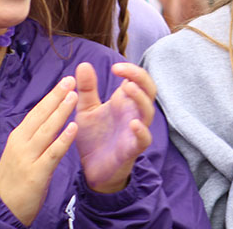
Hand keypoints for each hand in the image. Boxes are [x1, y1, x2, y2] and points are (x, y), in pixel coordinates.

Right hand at [0, 76, 78, 225]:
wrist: (1, 209)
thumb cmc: (13, 181)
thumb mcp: (19, 153)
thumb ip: (32, 137)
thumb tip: (47, 118)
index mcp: (18, 137)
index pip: (37, 111)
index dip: (51, 96)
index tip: (64, 81)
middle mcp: (21, 143)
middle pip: (41, 115)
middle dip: (56, 96)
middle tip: (71, 80)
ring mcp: (28, 158)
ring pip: (47, 130)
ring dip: (61, 111)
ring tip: (74, 95)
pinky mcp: (37, 174)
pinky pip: (52, 153)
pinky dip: (63, 139)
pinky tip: (73, 127)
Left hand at [74, 62, 155, 192]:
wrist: (91, 168)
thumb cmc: (94, 136)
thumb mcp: (86, 109)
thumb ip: (86, 88)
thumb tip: (83, 64)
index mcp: (123, 101)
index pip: (137, 78)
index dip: (131, 69)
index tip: (115, 67)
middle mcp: (132, 112)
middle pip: (149, 89)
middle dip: (140, 77)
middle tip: (122, 70)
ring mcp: (135, 130)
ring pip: (148, 111)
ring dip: (141, 98)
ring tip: (127, 88)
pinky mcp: (132, 149)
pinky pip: (144, 139)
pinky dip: (142, 131)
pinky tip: (133, 124)